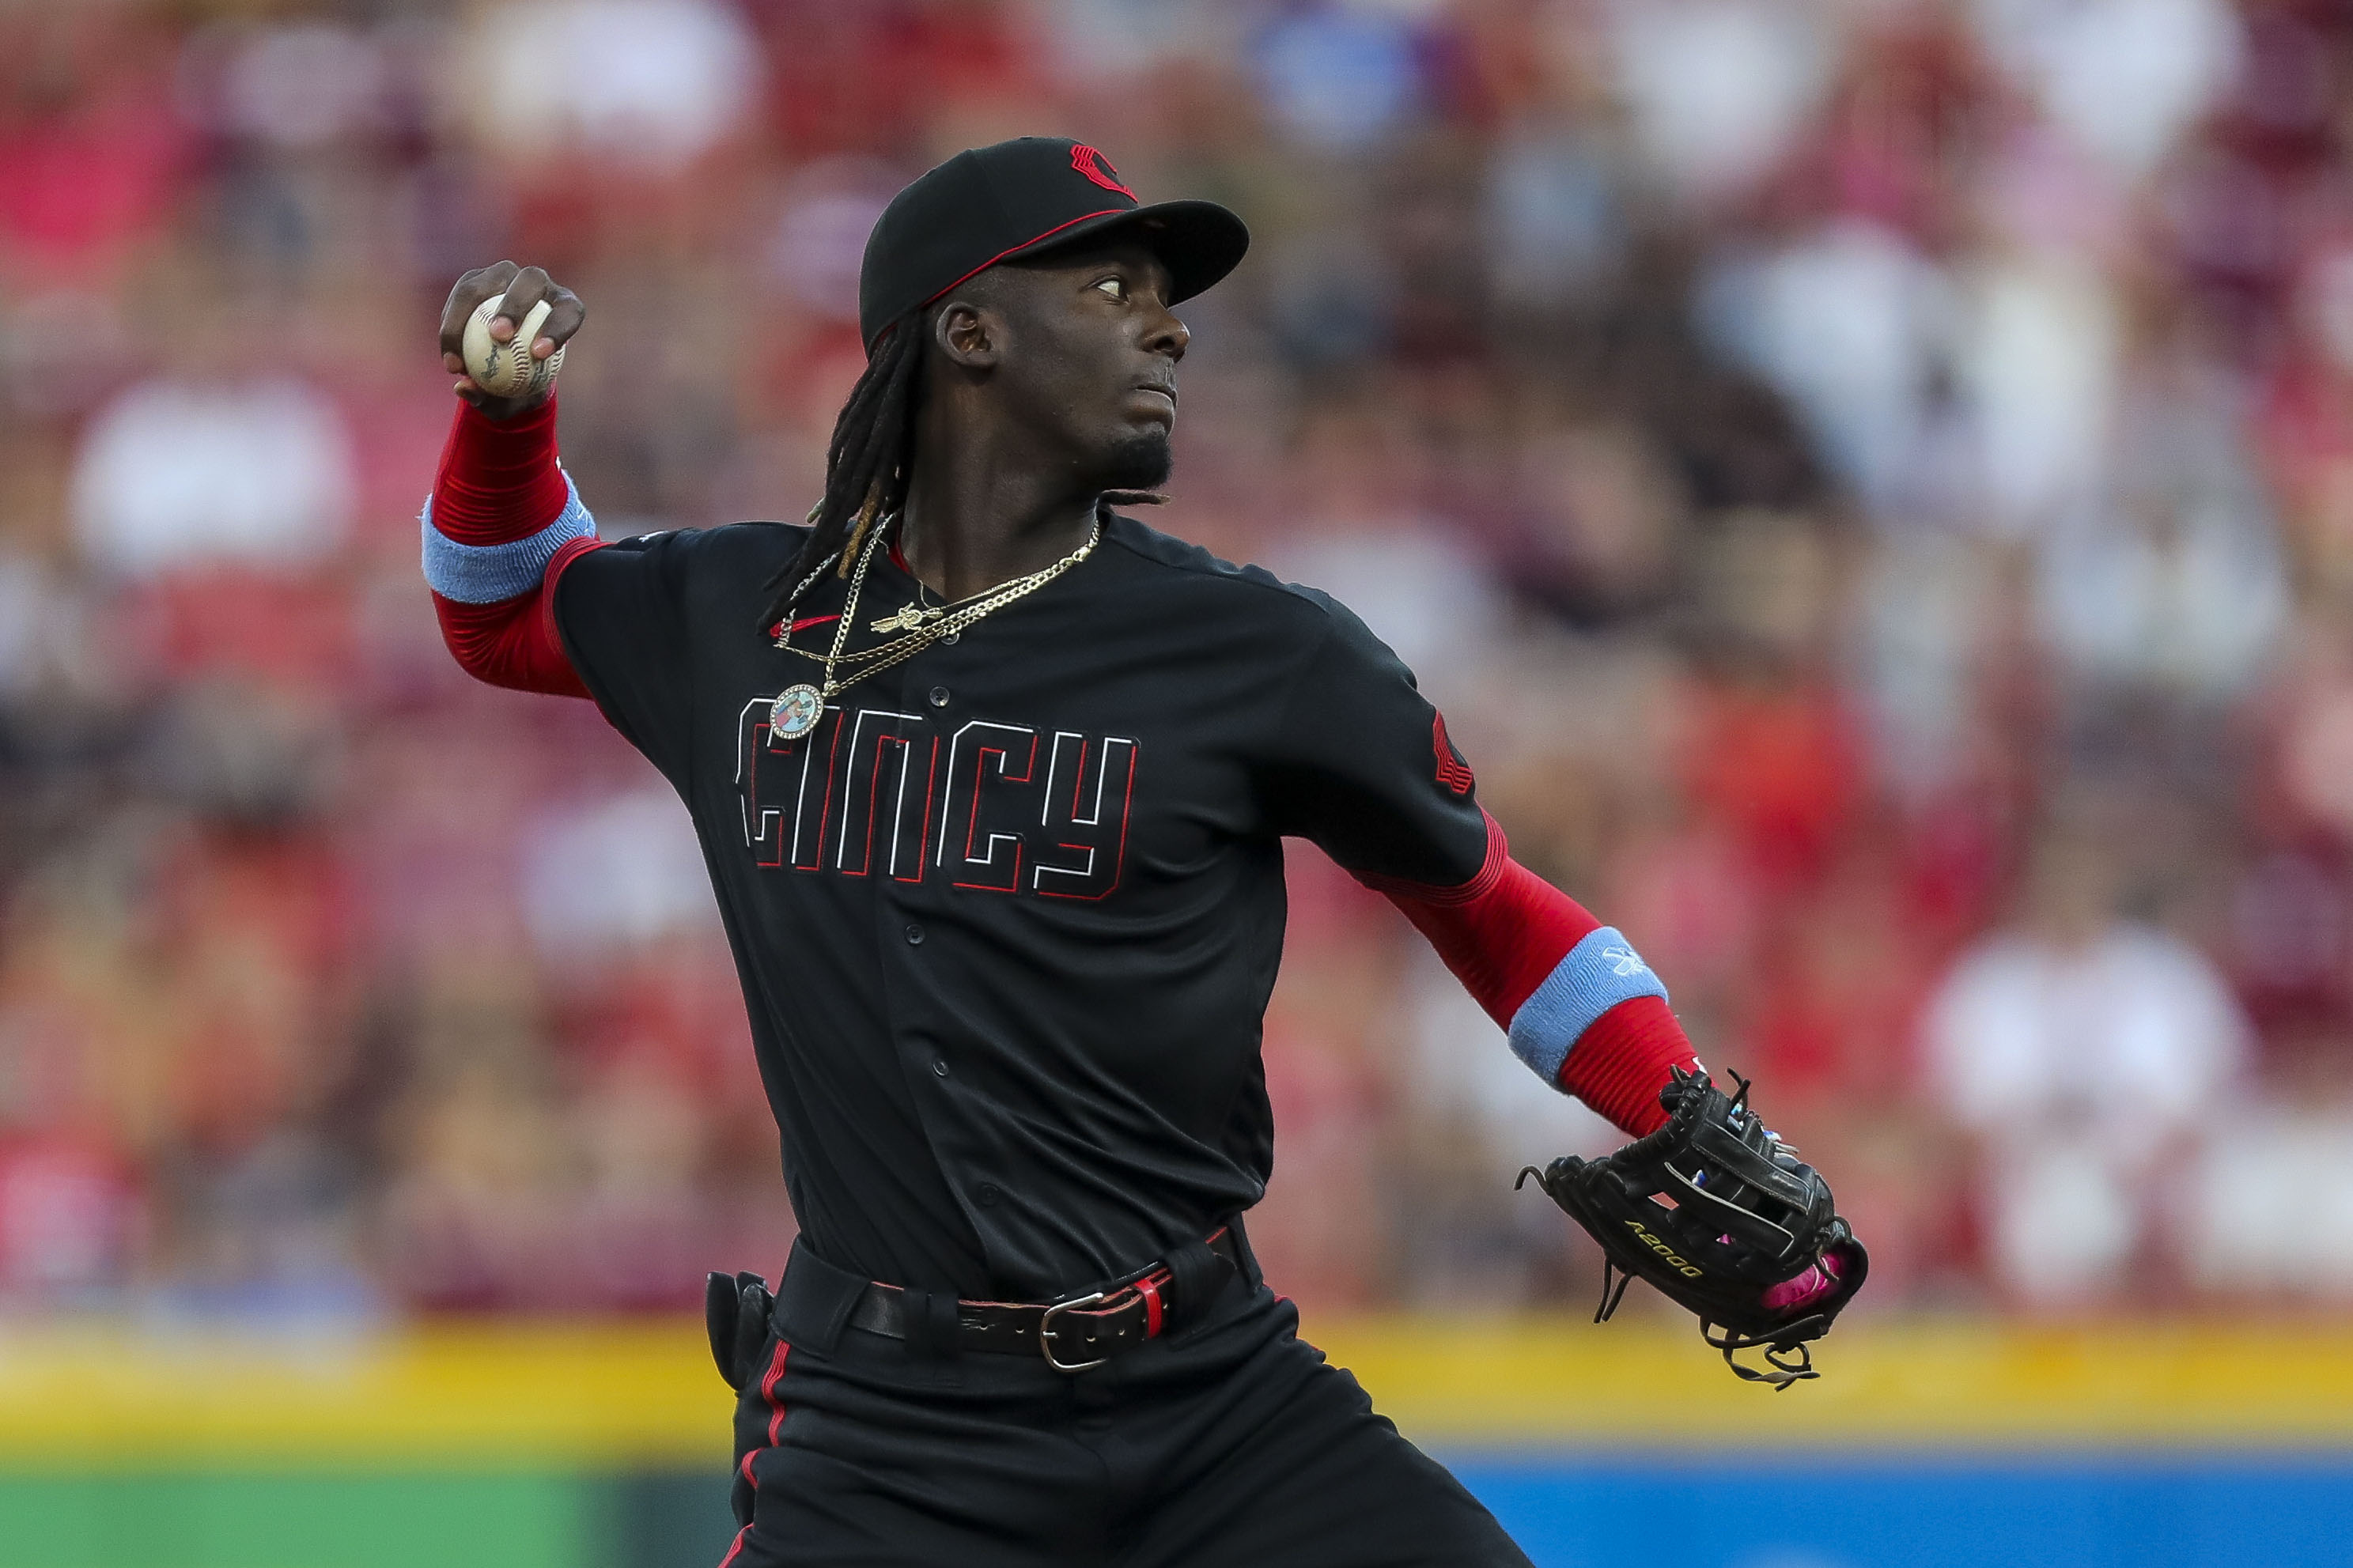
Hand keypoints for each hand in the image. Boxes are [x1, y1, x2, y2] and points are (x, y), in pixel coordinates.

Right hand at [437, 261, 585, 420]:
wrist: (502, 364)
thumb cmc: (519, 384)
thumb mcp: (513, 401)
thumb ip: (493, 399)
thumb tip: (464, 389)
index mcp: (565, 307)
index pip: (570, 312)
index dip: (557, 328)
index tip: (538, 354)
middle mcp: (539, 283)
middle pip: (531, 281)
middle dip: (515, 305)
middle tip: (499, 336)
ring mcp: (507, 275)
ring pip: (489, 281)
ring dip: (470, 312)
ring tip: (459, 353)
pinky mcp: (477, 279)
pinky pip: (462, 295)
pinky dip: (452, 323)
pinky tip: (447, 353)